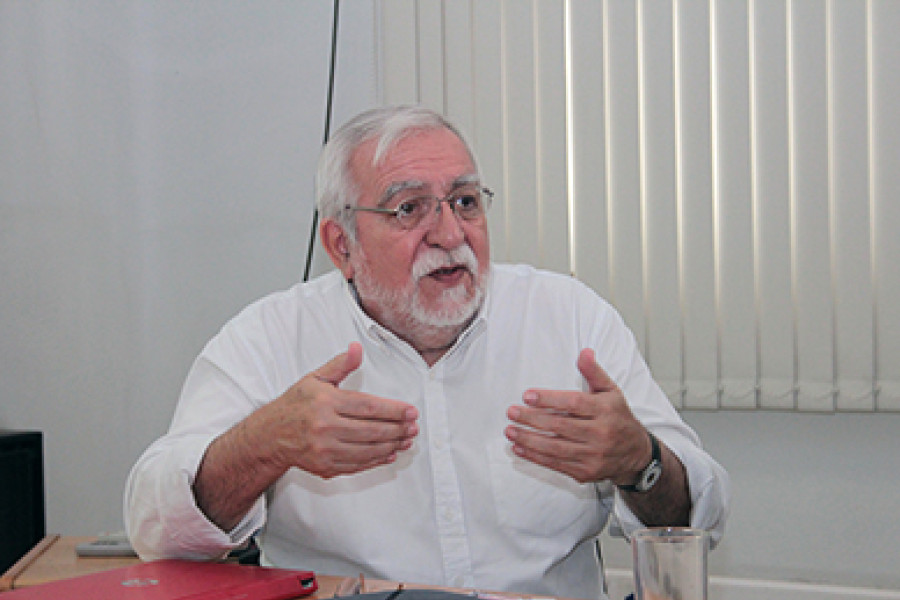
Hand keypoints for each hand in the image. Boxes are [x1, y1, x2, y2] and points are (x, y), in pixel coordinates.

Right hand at [254, 342, 418, 478]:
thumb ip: (341, 365)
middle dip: (397, 430)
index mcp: (325, 403)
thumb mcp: (315, 378)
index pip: (367, 407)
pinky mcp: (325, 467)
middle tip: (413, 427)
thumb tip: (357, 348)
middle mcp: (324, 427)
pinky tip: (389, 453)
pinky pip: (357, 465)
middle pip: (371, 430)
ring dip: (392, 446)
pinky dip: (376, 460)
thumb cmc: (295, 404)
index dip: (393, 410)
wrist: (270, 435)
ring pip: (367, 450)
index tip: (411, 411)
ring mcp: (325, 450)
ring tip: (406, 440)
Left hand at [504, 348, 650, 483]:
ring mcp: (593, 455)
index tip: (527, 395)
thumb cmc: (618, 418)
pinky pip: (556, 464)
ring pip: (555, 447)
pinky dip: (535, 457)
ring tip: (510, 431)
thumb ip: (594, 372)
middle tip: (511, 412)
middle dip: (532, 419)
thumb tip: (584, 352)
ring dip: (529, 439)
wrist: (637, 454)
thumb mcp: (611, 392)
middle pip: (561, 426)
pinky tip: (519, 448)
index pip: (574, 403)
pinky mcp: (585, 472)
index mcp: (606, 410)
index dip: (549, 399)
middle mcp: (600, 433)